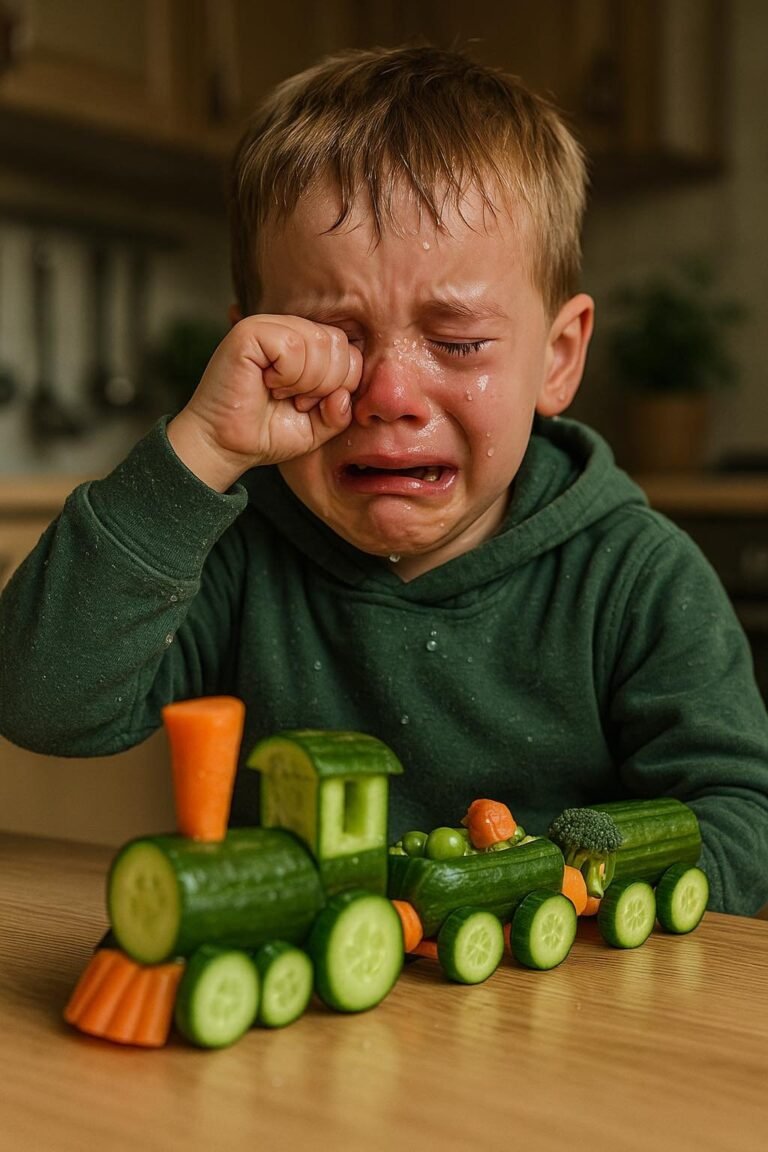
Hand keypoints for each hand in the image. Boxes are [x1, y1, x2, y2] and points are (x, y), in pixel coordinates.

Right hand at [167, 315, 361, 490]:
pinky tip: (267, 384)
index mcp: (306, 345)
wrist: (225, 446)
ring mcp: (268, 326)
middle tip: (296, 401)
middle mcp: (287, 329)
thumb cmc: (266, 434)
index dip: (340, 385)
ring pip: (319, 342)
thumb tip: (344, 394)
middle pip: (338, 343)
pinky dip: (287, 375)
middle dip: (326, 384)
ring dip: (306, 381)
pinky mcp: (249, 332)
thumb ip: (340, 412)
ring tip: (281, 394)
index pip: (349, 350)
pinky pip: (293, 345)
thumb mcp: (317, 428)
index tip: (309, 405)